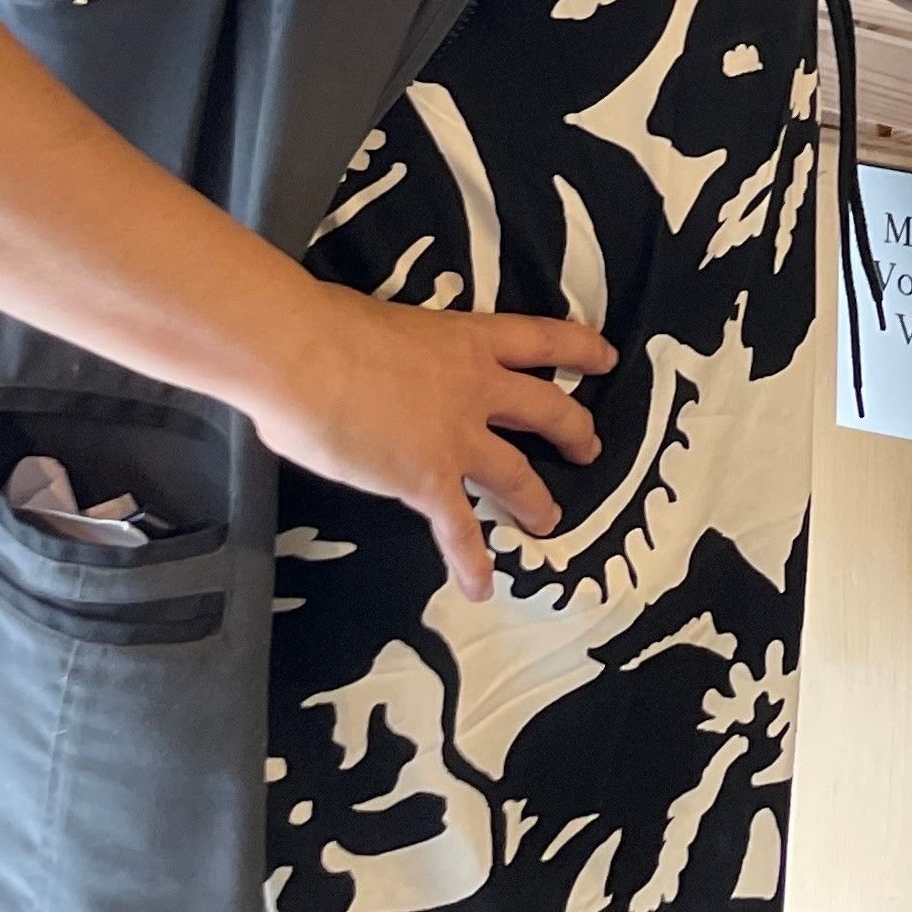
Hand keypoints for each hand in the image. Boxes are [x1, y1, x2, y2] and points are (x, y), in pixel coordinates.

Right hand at [242, 288, 615, 602]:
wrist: (304, 354)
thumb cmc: (328, 326)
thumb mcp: (385, 324)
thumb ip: (400, 352)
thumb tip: (373, 365)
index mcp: (468, 340)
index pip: (542, 340)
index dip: (581, 348)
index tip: (607, 356)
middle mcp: (477, 388)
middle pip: (547, 409)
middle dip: (574, 430)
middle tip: (590, 447)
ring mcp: (457, 437)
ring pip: (515, 473)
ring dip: (535, 499)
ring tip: (549, 519)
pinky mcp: (428, 480)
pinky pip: (458, 527)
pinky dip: (470, 560)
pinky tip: (480, 587)